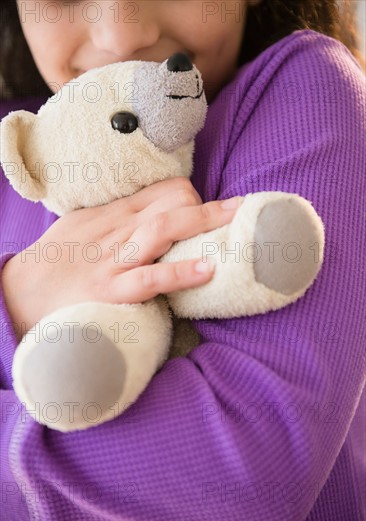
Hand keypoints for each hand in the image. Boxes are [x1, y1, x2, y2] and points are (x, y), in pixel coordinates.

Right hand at [2, 177, 239, 340]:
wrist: (19, 293)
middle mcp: (119, 228)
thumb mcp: (85, 227)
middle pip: (173, 202)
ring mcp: (116, 259)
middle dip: (211, 207)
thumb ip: (118, 218)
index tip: (211, 213)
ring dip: (206, 224)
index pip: (165, 190)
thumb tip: (151, 214)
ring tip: (238, 224)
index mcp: (115, 213)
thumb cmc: (56, 261)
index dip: (193, 199)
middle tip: (243, 211)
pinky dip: (181, 273)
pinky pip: (150, 277)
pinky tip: (208, 270)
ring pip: (166, 229)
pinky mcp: (111, 289)